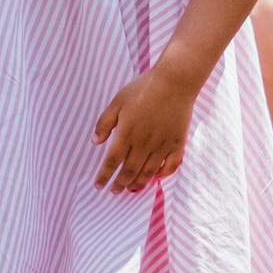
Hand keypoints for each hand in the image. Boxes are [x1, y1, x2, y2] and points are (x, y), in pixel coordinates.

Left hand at [93, 65, 194, 193]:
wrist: (175, 82)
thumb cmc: (143, 89)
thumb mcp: (117, 101)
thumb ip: (104, 123)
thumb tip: (95, 142)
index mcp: (126, 133)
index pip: (112, 161)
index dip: (104, 176)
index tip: (98, 186)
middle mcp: (144, 143)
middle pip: (129, 171)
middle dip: (120, 184)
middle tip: (114, 191)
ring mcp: (162, 145)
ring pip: (148, 172)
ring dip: (138, 183)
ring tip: (131, 189)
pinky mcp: (177, 143)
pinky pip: (170, 166)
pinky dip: (162, 174)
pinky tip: (156, 176)